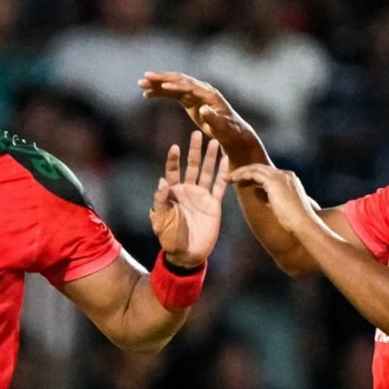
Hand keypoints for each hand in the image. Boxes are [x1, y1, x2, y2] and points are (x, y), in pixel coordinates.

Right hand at [138, 71, 251, 146]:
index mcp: (209, 95)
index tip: (163, 85)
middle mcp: (201, 90)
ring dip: (157, 84)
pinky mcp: (190, 100)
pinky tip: (147, 94)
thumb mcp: (222, 127)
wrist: (233, 132)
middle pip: (179, 80)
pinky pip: (172, 93)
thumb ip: (213, 119)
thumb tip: (203, 109)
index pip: (190, 86)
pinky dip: (160, 92)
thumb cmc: (230, 131)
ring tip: (141, 84)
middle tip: (145, 78)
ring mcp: (195, 93)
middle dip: (162, 79)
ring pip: (173, 84)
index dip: (177, 85)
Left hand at [150, 131, 229, 268]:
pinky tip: (227, 160)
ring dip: (211, 157)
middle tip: (197, 133)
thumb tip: (161, 181)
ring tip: (215, 141)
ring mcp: (202, 196)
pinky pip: (220, 186)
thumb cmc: (169, 237)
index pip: (173, 171)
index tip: (175, 146)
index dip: (174, 159)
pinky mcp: (214, 204)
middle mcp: (188, 191)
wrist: (187, 254)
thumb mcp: (161, 219)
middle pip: (192, 166)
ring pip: (207, 172)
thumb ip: (160, 200)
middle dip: (194, 150)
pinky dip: (224, 174)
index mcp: (173, 192)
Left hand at [225, 164, 315, 232]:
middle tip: (229, 176)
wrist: (303, 224)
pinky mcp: (274, 181)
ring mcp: (281, 176)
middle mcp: (285, 174)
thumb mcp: (280, 206)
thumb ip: (270, 197)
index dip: (252, 175)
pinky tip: (232, 180)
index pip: (267, 173)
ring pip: (255, 168)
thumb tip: (258, 192)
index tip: (240, 180)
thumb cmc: (293, 221)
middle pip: (260, 167)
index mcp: (289, 179)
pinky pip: (253, 173)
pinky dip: (242, 175)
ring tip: (227, 178)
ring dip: (240, 172)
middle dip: (244, 171)